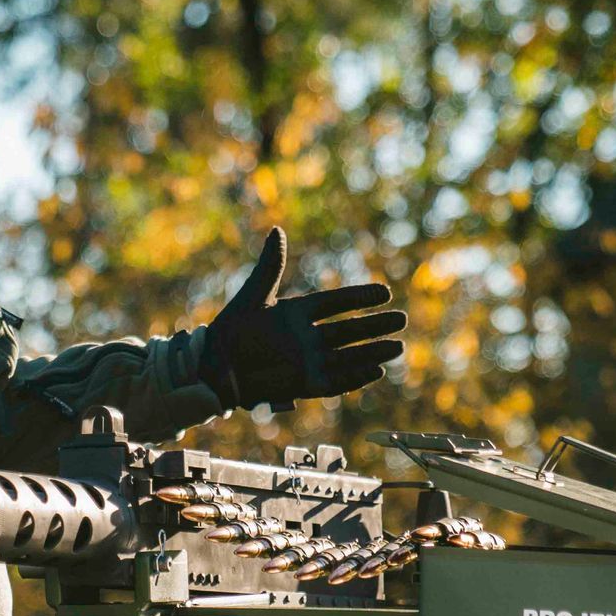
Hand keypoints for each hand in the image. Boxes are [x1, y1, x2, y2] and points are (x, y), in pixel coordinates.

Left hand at [196, 228, 406, 408]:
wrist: (214, 366)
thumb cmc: (230, 330)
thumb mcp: (254, 295)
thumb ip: (271, 266)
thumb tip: (277, 231)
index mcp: (296, 314)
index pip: (336, 303)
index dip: (359, 298)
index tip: (383, 293)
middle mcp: (307, 338)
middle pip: (349, 331)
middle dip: (375, 326)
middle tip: (401, 319)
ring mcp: (307, 362)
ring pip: (348, 356)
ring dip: (372, 352)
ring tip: (397, 347)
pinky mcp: (304, 384)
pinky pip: (335, 382)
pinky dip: (355, 378)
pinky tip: (376, 371)